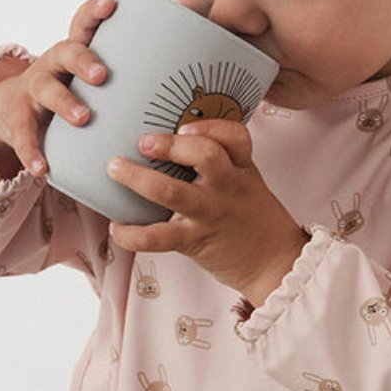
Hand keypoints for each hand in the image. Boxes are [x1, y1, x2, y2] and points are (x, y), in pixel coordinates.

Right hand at [0, 0, 115, 178]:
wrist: (16, 111)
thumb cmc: (73, 94)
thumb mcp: (93, 81)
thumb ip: (130, 79)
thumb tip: (192, 86)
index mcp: (76, 52)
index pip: (83, 23)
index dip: (94, 11)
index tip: (111, 4)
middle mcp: (53, 65)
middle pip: (66, 52)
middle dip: (84, 61)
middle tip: (102, 75)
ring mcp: (34, 90)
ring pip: (46, 90)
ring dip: (65, 102)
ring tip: (84, 117)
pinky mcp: (19, 118)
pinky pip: (24, 135)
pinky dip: (32, 152)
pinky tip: (42, 169)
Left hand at [107, 120, 308, 305]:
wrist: (275, 264)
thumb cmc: (255, 221)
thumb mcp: (249, 184)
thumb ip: (224, 164)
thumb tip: (179, 140)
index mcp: (241, 169)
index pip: (235, 136)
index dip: (210, 126)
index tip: (186, 126)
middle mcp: (226, 187)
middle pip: (204, 154)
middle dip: (170, 144)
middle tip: (143, 141)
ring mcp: (210, 214)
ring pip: (171, 190)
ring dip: (138, 178)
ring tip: (116, 169)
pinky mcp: (195, 242)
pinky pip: (157, 237)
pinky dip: (131, 233)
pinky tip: (118, 227)